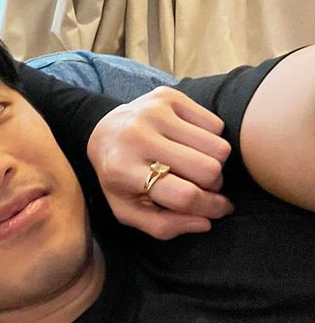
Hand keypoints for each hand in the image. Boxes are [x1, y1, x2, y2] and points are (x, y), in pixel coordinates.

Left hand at [87, 86, 232, 239]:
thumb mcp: (128, 209)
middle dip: (213, 185)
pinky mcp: (168, 96)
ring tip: (194, 165)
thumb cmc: (119, 177)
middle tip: (201, 185)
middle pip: (208, 170)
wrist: (103, 131)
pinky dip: (210, 139)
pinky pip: (216, 124)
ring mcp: (152, 112)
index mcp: (122, 170)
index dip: (210, 207)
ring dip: (214, 162)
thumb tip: (205, 223)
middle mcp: (136, 136)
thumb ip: (163, 226)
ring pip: (218, 147)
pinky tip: (189, 143)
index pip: (184, 195)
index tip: (219, 210)